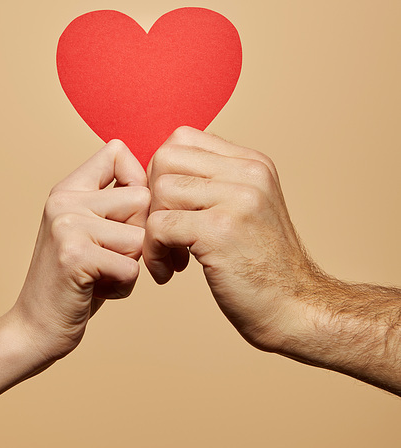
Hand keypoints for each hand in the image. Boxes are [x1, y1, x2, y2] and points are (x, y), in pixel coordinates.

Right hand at [11, 140, 149, 363]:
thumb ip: (114, 203)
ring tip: (101, 274)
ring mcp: (67, 225)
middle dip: (139, 234)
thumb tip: (163, 180)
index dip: (137, 180)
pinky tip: (96, 291)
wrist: (33, 328)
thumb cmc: (76, 281)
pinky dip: (123, 287)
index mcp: (68, 188)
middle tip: (110, 257)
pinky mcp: (75, 255)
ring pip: (141, 236)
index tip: (128, 215)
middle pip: (141, 198)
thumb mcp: (89, 230)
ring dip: (131, 265)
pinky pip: (132, 267)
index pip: (116, 151)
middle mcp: (64, 200)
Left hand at [143, 127, 317, 351]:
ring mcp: (237, 199)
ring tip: (169, 256)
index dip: (161, 172)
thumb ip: (215, 182)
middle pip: (165, 158)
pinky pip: (159, 225)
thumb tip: (161, 168)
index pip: (182, 138)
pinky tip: (169, 271)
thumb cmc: (261, 266)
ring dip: (151, 229)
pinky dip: (153, 252)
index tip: (168, 208)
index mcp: (252, 163)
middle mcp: (248, 173)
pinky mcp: (220, 230)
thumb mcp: (247, 208)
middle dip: (151, 197)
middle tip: (162, 231)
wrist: (295, 309)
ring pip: (160, 190)